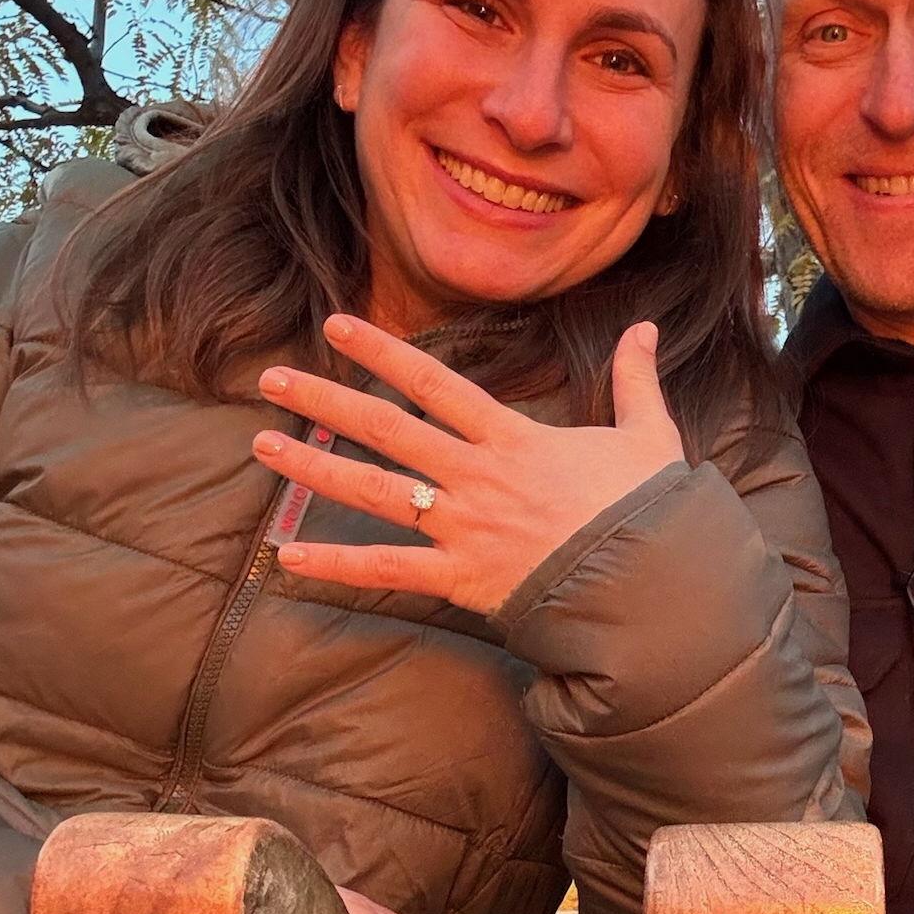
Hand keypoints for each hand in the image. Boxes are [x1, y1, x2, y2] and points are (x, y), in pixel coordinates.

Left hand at [251, 313, 684, 614]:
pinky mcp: (462, 578)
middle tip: (272, 379)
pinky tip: (288, 556)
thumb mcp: (648, 436)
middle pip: (386, 429)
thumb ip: (635, 380)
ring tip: (261, 445)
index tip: (336, 326)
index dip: (381, 350)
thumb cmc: (649, 512)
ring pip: (373, 491)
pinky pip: (388, 570)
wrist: (652, 586)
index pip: (433, 382)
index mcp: (513, 438)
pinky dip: (338, 565)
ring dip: (313, 467)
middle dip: (324, 401)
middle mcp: (476, 476)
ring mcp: (464, 527)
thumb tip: (647, 328)